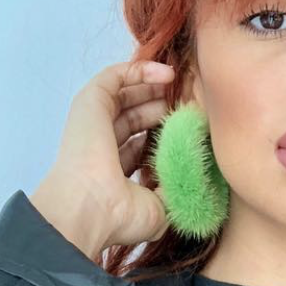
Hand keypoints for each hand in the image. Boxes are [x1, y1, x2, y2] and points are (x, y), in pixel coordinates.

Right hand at [31, 55, 177, 257]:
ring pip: (127, 95)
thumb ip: (175, 189)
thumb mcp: (160, 207)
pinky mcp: (90, 102)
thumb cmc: (122, 215)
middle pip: (136, 117)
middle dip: (164, 108)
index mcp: (115, 172)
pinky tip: (168, 74)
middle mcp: (102, 146)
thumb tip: (195, 176)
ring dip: (155, 88)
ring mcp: (94, 123)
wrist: (92, 208)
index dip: (168, 135)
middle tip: (193, 105)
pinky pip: (116, 76)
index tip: (195, 130)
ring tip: (184, 87)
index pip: (142, 146)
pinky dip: (141, 70)